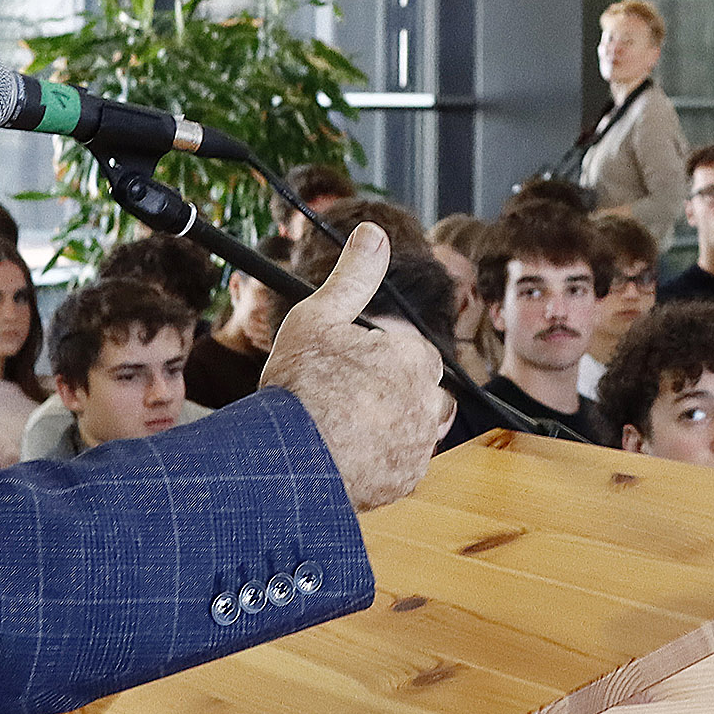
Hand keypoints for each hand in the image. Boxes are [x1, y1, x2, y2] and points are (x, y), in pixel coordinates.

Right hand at [264, 223, 450, 511]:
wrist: (287, 460)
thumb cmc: (300, 386)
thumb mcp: (319, 316)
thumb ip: (353, 276)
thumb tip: (374, 233)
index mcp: (414, 359)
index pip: (411, 351)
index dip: (380, 357)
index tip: (350, 367)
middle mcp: (427, 402)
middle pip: (419, 389)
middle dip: (391, 390)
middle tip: (345, 398)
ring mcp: (419, 445)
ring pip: (415, 426)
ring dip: (392, 423)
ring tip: (347, 425)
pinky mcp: (405, 480)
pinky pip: (402, 463)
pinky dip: (382, 458)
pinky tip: (350, 453)